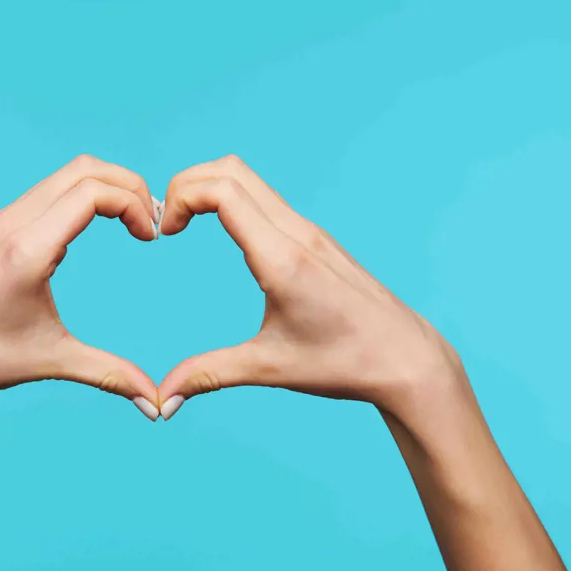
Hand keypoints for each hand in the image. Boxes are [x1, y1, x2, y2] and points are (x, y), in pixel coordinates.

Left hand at [0, 155, 162, 419]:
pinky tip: (88, 231)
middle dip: (127, 186)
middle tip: (150, 220)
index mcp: (27, 249)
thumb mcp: (51, 361)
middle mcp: (11, 223)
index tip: (151, 237)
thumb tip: (156, 405)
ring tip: (128, 222)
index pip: (92, 192)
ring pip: (62, 176)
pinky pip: (43, 194)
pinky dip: (77, 198)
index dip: (134, 203)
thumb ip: (110, 374)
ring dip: (102, 189)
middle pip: (83, 169)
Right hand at [155, 155, 465, 420]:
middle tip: (166, 221)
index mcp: (282, 259)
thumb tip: (163, 400)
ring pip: (250, 180)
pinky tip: (222, 234)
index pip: (223, 192)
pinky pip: (267, 200)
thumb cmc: (344, 363)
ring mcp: (310, 232)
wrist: (407, 359)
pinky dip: (233, 201)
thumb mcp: (269, 368)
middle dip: (187, 184)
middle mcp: (297, 234)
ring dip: (210, 189)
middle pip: (232, 170)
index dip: (181, 198)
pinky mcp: (317, 240)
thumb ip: (209, 375)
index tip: (164, 233)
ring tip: (184, 223)